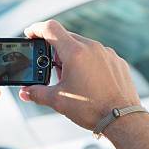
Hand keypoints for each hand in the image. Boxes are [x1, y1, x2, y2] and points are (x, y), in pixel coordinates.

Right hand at [19, 20, 140, 130]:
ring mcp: (107, 53)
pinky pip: (99, 55)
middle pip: (67, 38)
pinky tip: (89, 80)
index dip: (36, 29)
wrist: (122, 119)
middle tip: (52, 68)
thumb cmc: (91, 108)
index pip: (51, 28)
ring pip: (84, 46)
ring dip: (73, 56)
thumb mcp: (58, 101)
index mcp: (75, 52)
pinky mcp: (118, 61)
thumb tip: (25, 92)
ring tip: (72, 78)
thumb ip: (37, 93)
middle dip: (55, 50)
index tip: (30, 34)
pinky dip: (90, 62)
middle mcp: (92, 47)